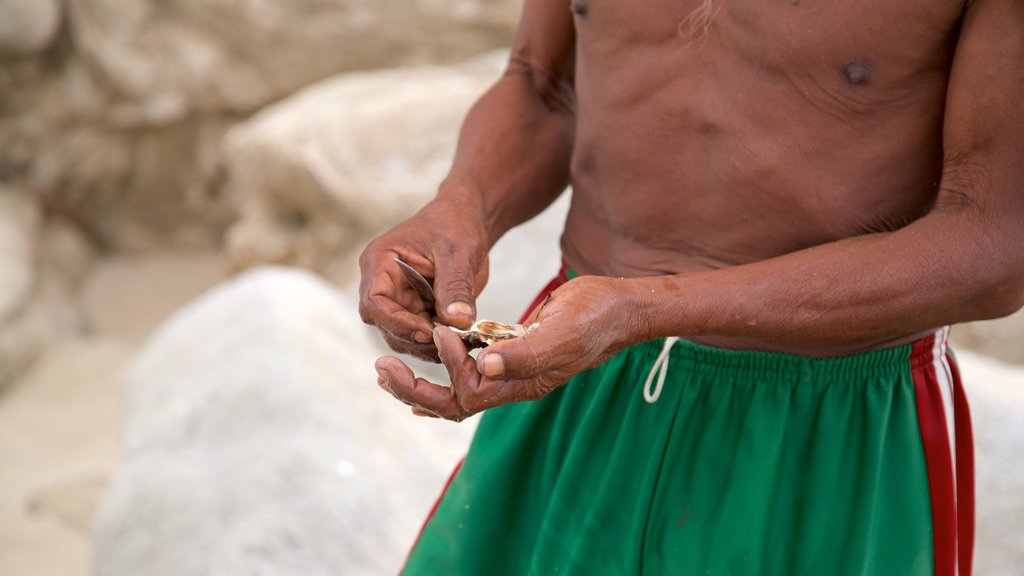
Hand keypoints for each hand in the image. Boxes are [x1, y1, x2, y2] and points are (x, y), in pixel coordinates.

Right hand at [358, 198, 489, 361]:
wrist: (467, 219)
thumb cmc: (456, 224)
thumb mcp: (458, 251)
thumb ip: (456, 285)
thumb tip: (457, 322)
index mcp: (379, 262)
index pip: (374, 303)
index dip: (397, 323)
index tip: (429, 332)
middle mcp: (382, 284)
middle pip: (385, 325)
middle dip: (415, 339)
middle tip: (449, 344)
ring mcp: (399, 299)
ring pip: (402, 336)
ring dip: (428, 345)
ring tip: (460, 344)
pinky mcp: (417, 310)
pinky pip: (422, 334)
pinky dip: (439, 341)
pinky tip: (462, 342)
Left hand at [374, 275, 641, 420]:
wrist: (620, 308)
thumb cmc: (595, 314)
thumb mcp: (564, 329)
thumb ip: (528, 352)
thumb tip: (486, 366)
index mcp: (524, 383)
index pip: (471, 392)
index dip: (451, 365)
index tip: (444, 330)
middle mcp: (513, 385)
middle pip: (453, 405)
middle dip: (415, 391)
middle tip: (381, 372)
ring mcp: (512, 374)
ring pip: (457, 394)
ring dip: (419, 385)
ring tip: (387, 373)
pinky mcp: (511, 356)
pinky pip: (469, 378)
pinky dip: (441, 377)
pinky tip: (420, 372)